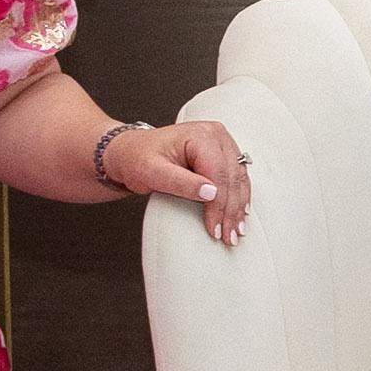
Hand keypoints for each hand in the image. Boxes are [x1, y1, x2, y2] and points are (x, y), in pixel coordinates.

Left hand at [112, 117, 252, 246]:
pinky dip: (238, 198)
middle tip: (228, 235)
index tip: (214, 228)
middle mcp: (215, 135)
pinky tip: (240, 213)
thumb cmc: (137, 158)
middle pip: (232, 177)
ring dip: (239, 206)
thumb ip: (180, 182)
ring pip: (239, 178)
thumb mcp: (152, 172)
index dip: (219, 204)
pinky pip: (237, 178)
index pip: (218, 173)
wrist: (130, 152)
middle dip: (231, 210)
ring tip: (236, 230)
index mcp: (201, 135)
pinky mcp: (222, 155)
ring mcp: (221, 144)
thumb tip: (211, 193)